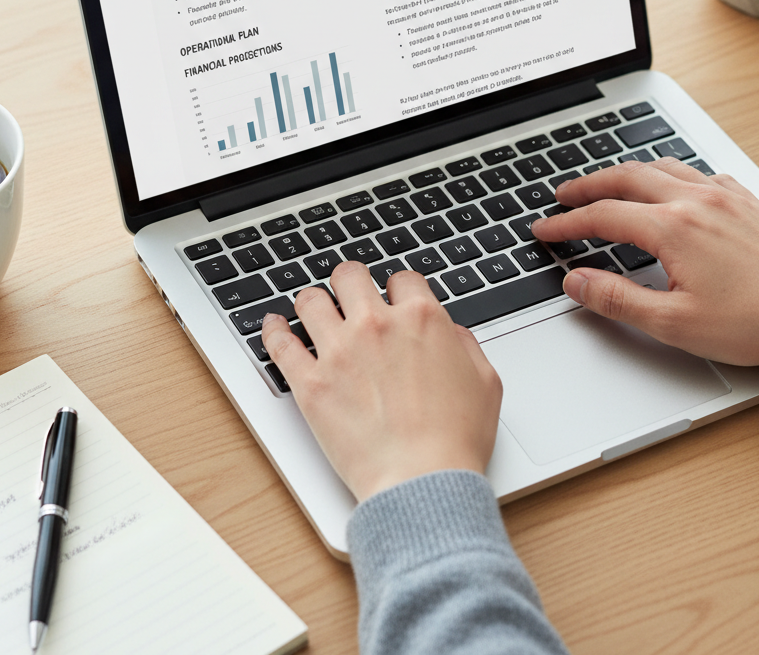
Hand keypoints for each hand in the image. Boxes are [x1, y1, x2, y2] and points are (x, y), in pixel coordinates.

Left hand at [260, 262, 501, 501]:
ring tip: (314, 310)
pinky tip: (274, 325)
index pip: (402, 279)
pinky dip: (273, 330)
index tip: (393, 300)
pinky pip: (279, 343)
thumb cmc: (456, 440)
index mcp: (421, 319)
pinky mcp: (311, 383)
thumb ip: (465, 345)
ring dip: (314, 302)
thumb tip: (450, 333)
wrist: (424, 482)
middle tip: (349, 296)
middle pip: (350, 276)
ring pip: (311, 300)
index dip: (398, 289)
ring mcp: (339, 352)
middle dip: (351, 283)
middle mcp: (377, 325)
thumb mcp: (484, 383)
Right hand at [533, 158, 758, 372]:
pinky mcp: (747, 201)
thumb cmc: (756, 323)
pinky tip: (671, 189)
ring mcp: (724, 196)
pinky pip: (698, 173)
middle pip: (625, 177)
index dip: (566, 222)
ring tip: (607, 186)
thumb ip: (617, 299)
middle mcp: (696, 202)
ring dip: (626, 174)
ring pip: (662, 166)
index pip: (603, 216)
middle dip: (587, 185)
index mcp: (673, 229)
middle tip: (563, 196)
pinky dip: (671, 175)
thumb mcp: (673, 323)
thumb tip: (577, 281)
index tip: (545, 229)